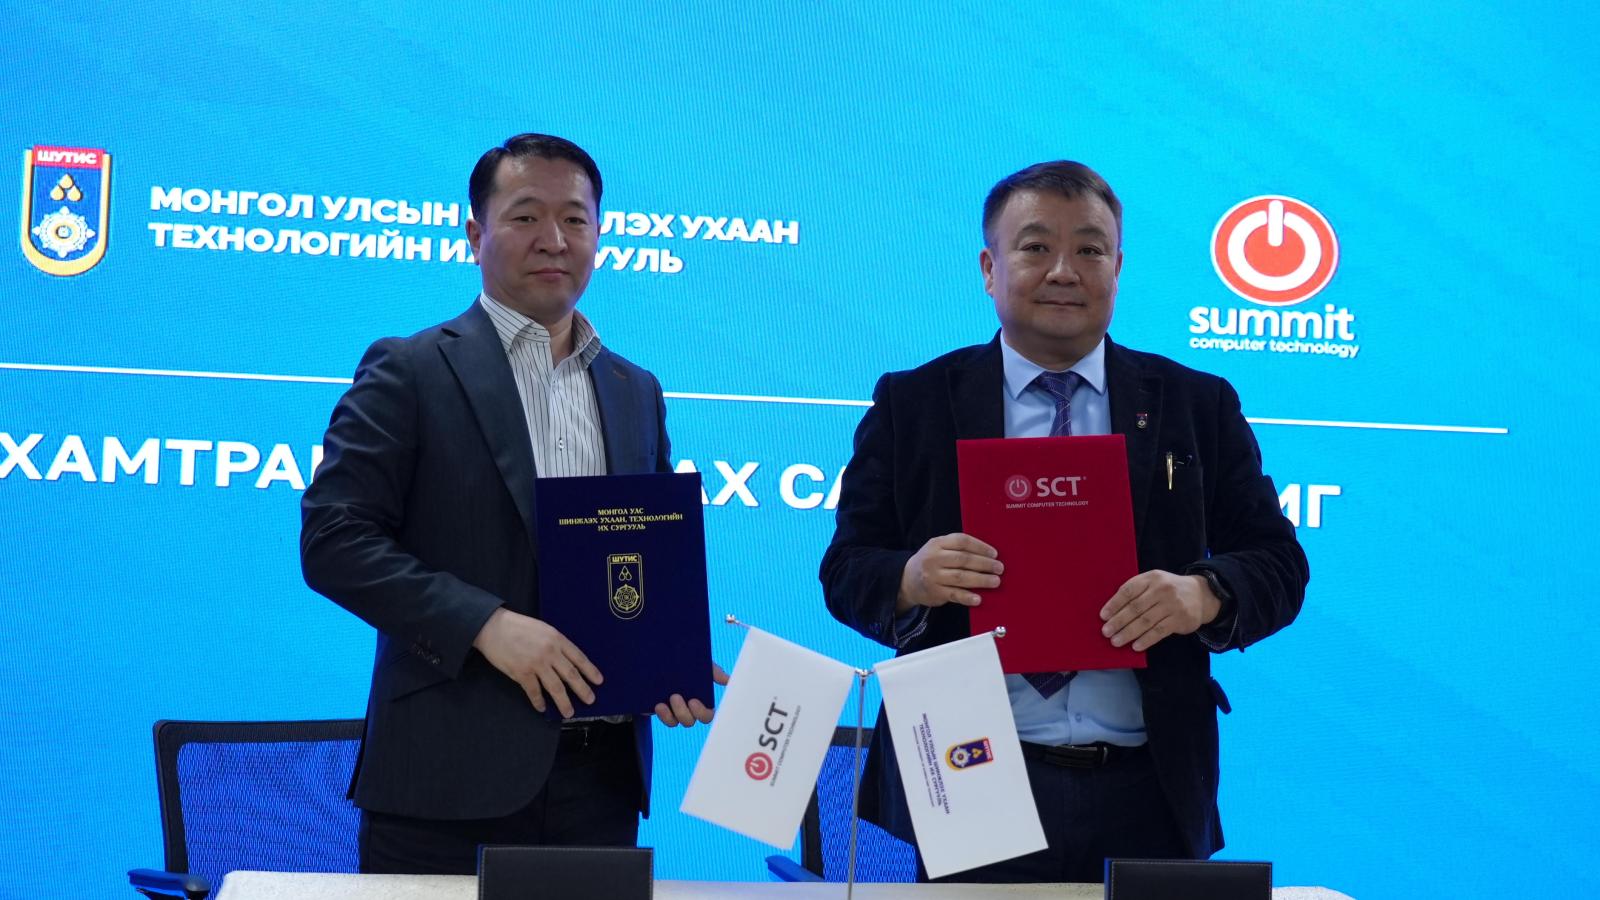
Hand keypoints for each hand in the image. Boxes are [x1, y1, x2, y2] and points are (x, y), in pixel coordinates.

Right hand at [472, 608, 601, 717]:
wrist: (493, 627)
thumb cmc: (518, 626)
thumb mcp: (543, 629)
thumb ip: (555, 643)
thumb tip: (566, 660)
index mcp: (557, 639)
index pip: (579, 658)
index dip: (590, 671)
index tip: (599, 681)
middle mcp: (550, 652)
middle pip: (570, 675)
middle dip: (582, 689)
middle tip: (590, 700)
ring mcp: (536, 663)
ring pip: (555, 687)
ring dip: (564, 702)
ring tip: (569, 712)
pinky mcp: (521, 673)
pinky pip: (534, 691)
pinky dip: (538, 701)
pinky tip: (542, 708)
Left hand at [655, 663, 729, 726]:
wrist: (659, 656)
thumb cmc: (684, 660)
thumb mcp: (699, 662)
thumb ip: (713, 671)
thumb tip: (728, 679)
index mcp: (700, 698)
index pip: (706, 714)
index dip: (701, 712)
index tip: (693, 701)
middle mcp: (687, 707)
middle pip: (690, 721)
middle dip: (683, 712)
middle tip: (675, 697)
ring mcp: (672, 709)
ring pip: (675, 722)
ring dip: (672, 714)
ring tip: (666, 699)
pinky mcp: (660, 709)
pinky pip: (663, 719)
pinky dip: (662, 714)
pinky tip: (659, 705)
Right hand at [896, 533, 1002, 613]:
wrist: (907, 580)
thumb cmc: (931, 562)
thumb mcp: (938, 548)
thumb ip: (957, 548)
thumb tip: (988, 554)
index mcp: (937, 543)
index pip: (961, 541)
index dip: (980, 547)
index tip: (994, 553)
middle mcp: (934, 559)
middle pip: (963, 559)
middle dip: (984, 564)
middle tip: (999, 568)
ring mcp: (933, 577)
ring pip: (960, 577)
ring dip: (980, 580)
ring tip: (995, 581)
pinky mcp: (935, 593)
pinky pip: (954, 595)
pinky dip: (967, 597)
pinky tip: (978, 599)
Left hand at [1100, 571, 1221, 651]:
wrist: (1201, 594)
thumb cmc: (1169, 589)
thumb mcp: (1154, 582)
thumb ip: (1137, 591)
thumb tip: (1113, 610)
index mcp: (1151, 578)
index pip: (1128, 591)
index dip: (1114, 604)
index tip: (1103, 616)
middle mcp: (1161, 589)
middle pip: (1135, 608)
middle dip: (1118, 621)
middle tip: (1106, 632)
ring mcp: (1172, 605)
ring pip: (1146, 621)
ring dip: (1129, 633)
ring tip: (1116, 641)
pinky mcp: (1180, 619)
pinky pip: (1159, 631)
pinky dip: (1146, 640)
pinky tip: (1136, 646)